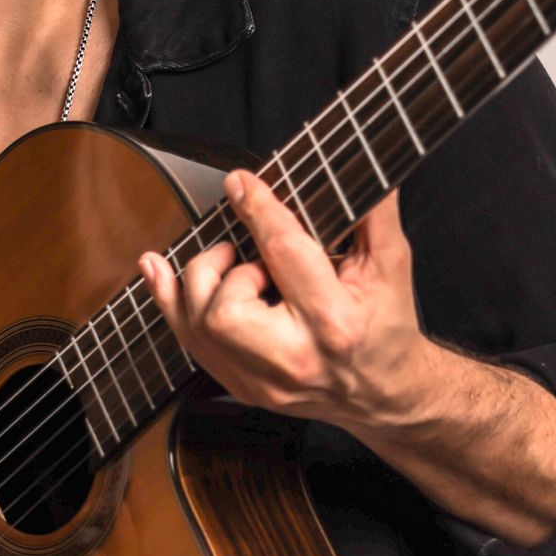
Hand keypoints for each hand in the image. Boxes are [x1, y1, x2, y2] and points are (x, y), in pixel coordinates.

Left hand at [138, 169, 555, 545]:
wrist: (384, 393)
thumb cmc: (387, 326)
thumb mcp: (392, 265)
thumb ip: (373, 213)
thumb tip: (362, 163)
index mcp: (335, 323)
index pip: (285, 256)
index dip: (259, 211)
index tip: (242, 183)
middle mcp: (295, 358)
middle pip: (224, 311)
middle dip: (222, 269)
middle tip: (243, 257)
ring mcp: (264, 382)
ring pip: (198, 328)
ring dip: (201, 285)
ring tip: (229, 267)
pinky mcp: (244, 388)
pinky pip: (190, 345)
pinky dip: (172, 304)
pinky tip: (163, 274)